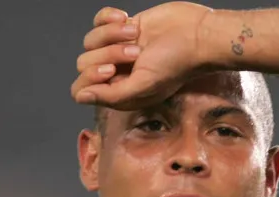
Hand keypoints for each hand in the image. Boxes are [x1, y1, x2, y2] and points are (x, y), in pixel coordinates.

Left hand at [71, 3, 213, 109]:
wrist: (197, 34)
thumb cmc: (175, 64)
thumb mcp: (143, 86)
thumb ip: (110, 95)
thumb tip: (81, 96)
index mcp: (118, 93)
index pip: (81, 90)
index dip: (89, 79)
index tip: (110, 70)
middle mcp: (115, 73)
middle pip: (84, 64)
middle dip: (108, 53)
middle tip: (136, 52)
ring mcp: (117, 49)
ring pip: (90, 41)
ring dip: (111, 34)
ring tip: (135, 34)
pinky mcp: (121, 28)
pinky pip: (98, 21)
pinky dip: (107, 18)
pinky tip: (126, 18)